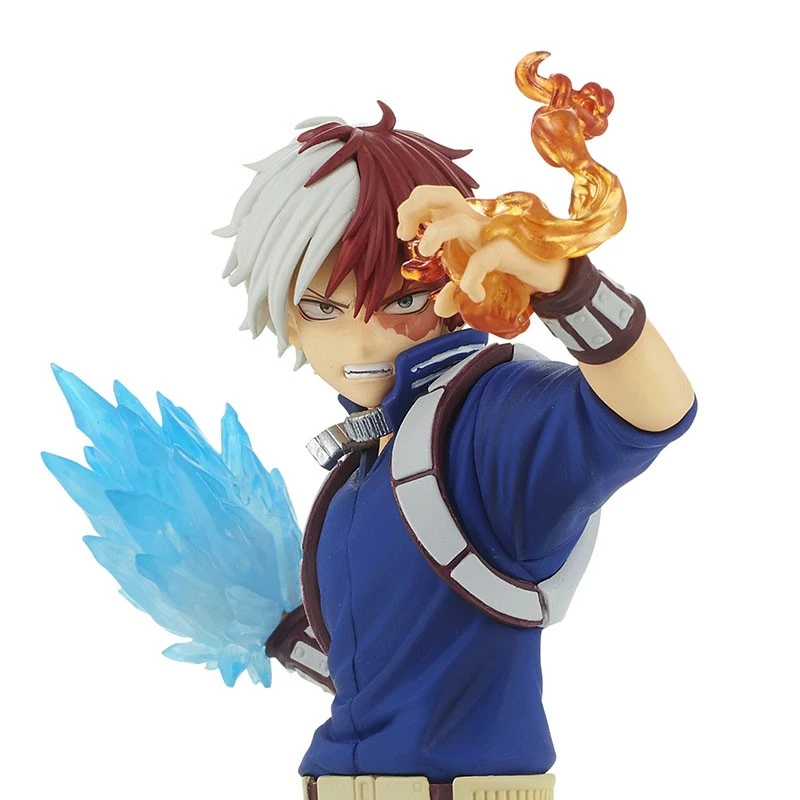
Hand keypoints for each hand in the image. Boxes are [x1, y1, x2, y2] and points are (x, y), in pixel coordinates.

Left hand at [397, 186, 569, 317]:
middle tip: (405, 232)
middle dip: (417, 204)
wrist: (552, 277)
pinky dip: (471, 278)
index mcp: (466, 223)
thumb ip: (455, 292)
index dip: (414, 206)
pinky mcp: (509, 249)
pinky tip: (472, 294)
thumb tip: (439, 309)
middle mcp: (477, 223)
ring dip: (435, 232)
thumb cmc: (513, 270)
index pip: (436, 199)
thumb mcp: (476, 281)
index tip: (404, 232)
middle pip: (444, 194)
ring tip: (425, 250)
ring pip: (459, 220)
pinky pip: (483, 257)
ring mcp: (493, 233)